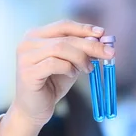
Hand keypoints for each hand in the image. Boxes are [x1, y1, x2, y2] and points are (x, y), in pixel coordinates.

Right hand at [0, 20, 113, 135]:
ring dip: (80, 57)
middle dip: (90, 44)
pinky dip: (68, 68)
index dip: (84, 29)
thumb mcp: (70, 63)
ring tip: (89, 68)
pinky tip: (72, 74)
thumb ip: (81, 51)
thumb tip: (101, 40)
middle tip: (109, 52)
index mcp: (36, 35)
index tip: (102, 33)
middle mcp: (28, 43)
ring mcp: (26, 57)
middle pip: (65, 37)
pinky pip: (54, 63)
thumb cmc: (52, 84)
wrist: (34, 109)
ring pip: (60, 48)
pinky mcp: (28, 72)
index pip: (64, 25)